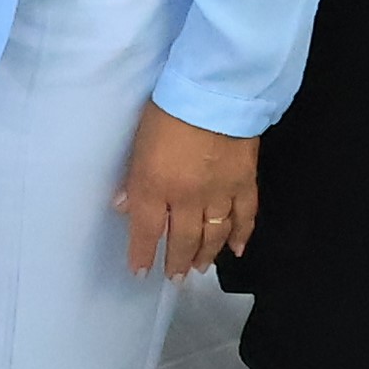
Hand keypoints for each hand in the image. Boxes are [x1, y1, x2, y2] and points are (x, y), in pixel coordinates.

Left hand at [115, 107, 260, 277]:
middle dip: (176, 262)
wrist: (216, 91)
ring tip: (199, 268)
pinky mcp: (244, 183)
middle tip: (175, 277)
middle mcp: (186, 198)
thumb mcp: (139, 140)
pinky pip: (244, 217)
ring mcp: (219, 193)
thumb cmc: (168, 109)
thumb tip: (124, 206)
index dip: (142, 254)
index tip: (140, 272)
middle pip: (182, 239)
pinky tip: (236, 250)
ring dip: (205, 255)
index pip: (145, 229)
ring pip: (212, 235)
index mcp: (154, 185)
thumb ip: (133, 176)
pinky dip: (240, 236)